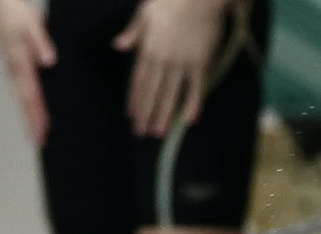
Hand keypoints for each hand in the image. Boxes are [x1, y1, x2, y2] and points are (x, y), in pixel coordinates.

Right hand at [0, 0, 54, 144]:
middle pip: (25, 100)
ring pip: (22, 96)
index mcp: (20, 60)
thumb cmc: (16, 9)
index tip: (43, 132)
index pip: (31, 94)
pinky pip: (22, 86)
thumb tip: (49, 62)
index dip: (37, 114)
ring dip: (29, 114)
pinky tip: (33, 109)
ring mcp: (12, 65)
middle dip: (32, 122)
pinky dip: (28, 101)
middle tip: (40, 142)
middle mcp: (14, 67)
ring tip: (36, 133)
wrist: (0, 0)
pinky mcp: (14, 62)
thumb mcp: (31, 22)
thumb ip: (41, 41)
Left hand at [114, 0, 231, 136]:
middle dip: (147, 113)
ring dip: (165, 115)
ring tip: (160, 133)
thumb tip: (119, 46)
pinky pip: (197, 87)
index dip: (135, 99)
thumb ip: (133, 31)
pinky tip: (190, 120)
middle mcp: (164, 60)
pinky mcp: (202, 62)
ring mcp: (183, 63)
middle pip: (153, 91)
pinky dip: (194, 104)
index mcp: (148, 47)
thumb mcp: (146, 11)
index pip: (139, 79)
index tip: (131, 115)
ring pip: (172, 94)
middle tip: (142, 133)